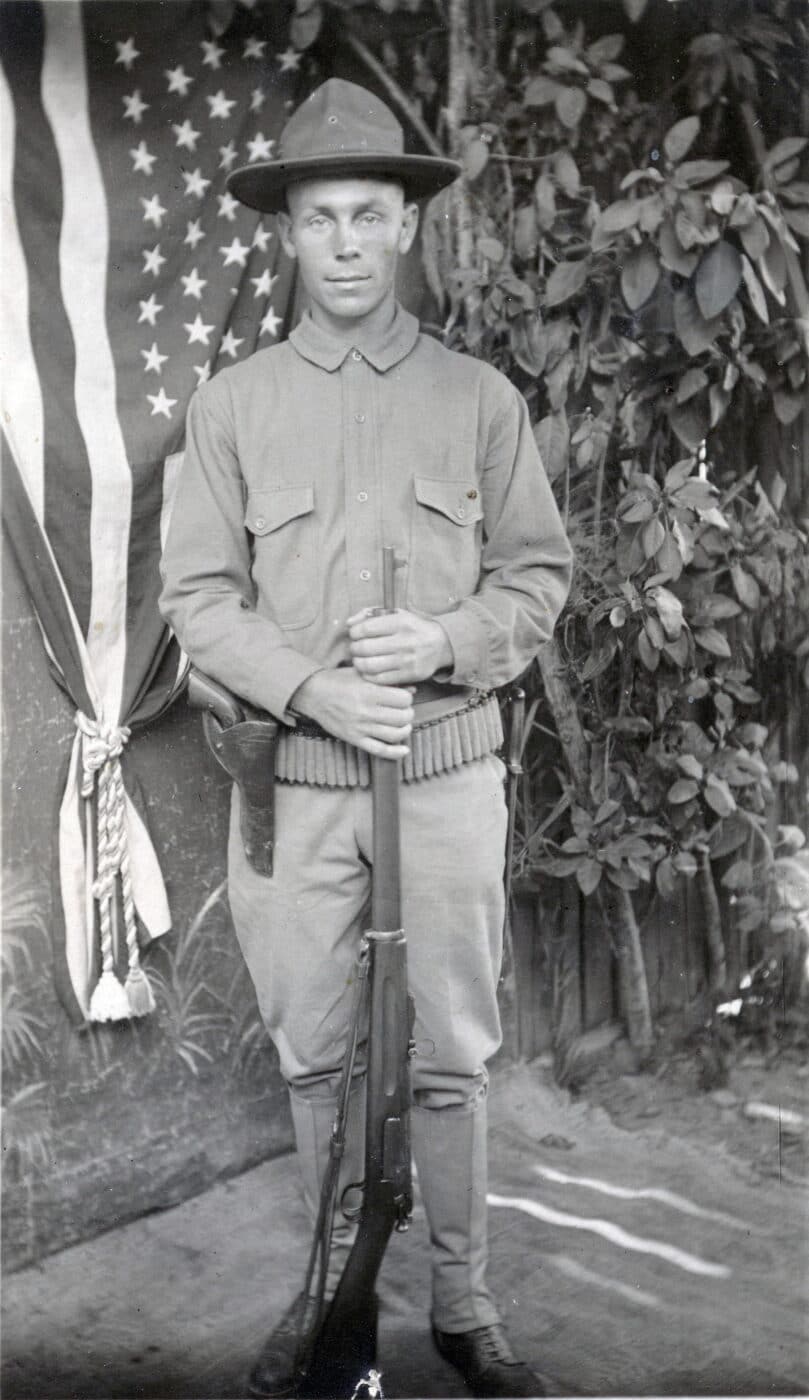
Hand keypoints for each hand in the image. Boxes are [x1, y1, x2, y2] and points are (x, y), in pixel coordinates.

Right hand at [290, 668, 414, 758]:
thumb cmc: (339, 681)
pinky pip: (379, 750)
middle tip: (403, 710)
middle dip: (408, 713)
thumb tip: (412, 689)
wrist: (313, 694)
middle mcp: (366, 711)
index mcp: (369, 692)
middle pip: (402, 717)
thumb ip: (387, 681)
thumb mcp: (362, 674)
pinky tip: (404, 749)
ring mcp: (360, 727)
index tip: (403, 697)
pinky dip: (395, 752)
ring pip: (395, 734)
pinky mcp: (354, 739)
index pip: (403, 699)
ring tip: (403, 724)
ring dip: (405, 730)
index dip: (407, 698)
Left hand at [347, 609, 452, 684]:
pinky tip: (368, 670)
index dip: (354, 632)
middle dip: (354, 648)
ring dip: (358, 663)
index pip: (365, 628)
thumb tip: (348, 623)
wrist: (441, 645)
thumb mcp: (395, 614)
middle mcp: (404, 641)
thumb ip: (369, 614)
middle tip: (355, 648)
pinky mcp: (409, 675)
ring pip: (369, 665)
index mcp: (400, 622)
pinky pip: (379, 679)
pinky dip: (368, 675)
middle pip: (365, 648)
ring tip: (359, 660)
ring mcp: (407, 660)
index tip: (355, 634)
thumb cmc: (412, 628)